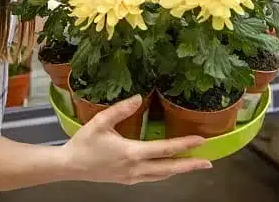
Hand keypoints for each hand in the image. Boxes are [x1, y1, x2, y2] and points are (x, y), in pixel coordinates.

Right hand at [59, 95, 212, 184]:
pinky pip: (152, 178)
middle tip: (208, 162)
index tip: (201, 141)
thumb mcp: (100, 122)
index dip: (184, 145)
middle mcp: (136, 168)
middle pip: (169, 168)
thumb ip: (120, 109)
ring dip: (179, 170)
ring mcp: (132, 177)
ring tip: (194, 165)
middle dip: (190, 165)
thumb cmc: (84, 143)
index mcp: (132, 153)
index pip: (164, 149)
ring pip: (162, 175)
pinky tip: (169, 168)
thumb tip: (138, 97)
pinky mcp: (128, 181)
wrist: (70, 166)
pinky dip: (165, 173)